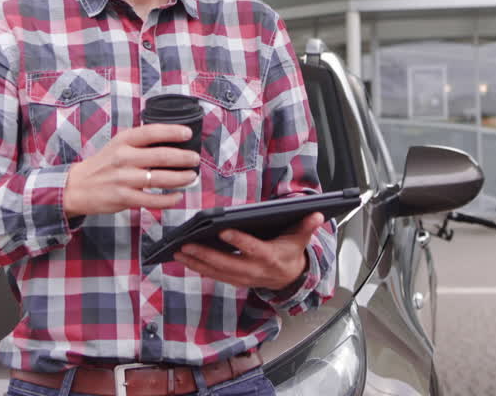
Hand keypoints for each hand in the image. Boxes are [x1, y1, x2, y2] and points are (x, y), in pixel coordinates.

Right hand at [64, 124, 200, 216]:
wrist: (77, 186)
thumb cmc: (104, 164)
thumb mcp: (118, 145)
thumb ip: (140, 143)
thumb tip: (172, 142)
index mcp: (124, 141)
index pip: (152, 132)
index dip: (172, 132)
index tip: (188, 133)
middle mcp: (124, 157)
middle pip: (161, 156)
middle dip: (183, 158)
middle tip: (196, 159)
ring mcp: (124, 179)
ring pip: (160, 179)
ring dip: (180, 178)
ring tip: (192, 177)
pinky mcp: (124, 197)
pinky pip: (152, 200)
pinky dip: (168, 199)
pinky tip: (178, 196)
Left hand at [173, 211, 324, 290]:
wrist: (290, 279)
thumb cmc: (291, 253)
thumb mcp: (300, 239)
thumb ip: (307, 226)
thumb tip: (316, 214)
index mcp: (270, 258)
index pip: (252, 249)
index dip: (238, 241)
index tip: (223, 231)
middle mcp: (254, 270)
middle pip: (227, 264)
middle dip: (205, 255)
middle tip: (186, 245)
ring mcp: (243, 278)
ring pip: (216, 272)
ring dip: (196, 263)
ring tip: (178, 252)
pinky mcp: (235, 281)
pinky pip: (214, 276)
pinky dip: (198, 269)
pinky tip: (184, 260)